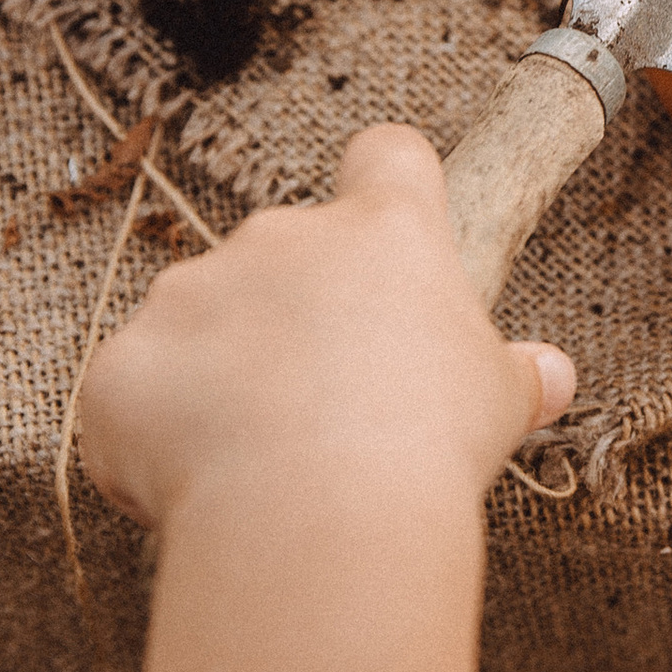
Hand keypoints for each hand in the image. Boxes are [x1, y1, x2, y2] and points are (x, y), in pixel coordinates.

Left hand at [81, 128, 577, 671]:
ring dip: (217, 377)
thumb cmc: (426, 445)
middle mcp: (278, 237)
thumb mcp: (499, 403)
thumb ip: (517, 377)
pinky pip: (133, 393)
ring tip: (259, 465)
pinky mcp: (121, 363)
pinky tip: (193, 490)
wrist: (315, 513)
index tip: (387, 243)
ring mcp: (187, 293)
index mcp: (382, 231)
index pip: (387, 158)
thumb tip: (550, 376)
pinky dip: (153, 435)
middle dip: (292, 322)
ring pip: (198, 323)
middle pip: (282, 255)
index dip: (388, 190)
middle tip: (324, 412)